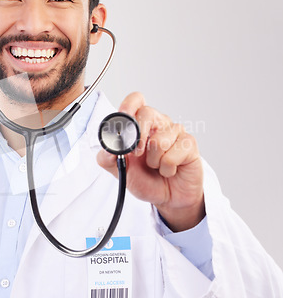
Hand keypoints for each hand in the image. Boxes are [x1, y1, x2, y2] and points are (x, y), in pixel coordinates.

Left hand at [97, 92, 204, 231]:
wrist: (167, 197)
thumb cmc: (146, 178)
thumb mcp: (119, 170)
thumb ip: (107, 158)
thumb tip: (107, 147)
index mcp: (140, 124)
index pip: (135, 100)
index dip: (128, 106)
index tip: (122, 121)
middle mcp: (158, 123)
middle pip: (147, 113)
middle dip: (137, 139)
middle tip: (137, 155)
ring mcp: (175, 131)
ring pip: (158, 140)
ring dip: (153, 161)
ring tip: (157, 166)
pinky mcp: (189, 143)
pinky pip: (172, 156)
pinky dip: (166, 169)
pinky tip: (170, 170)